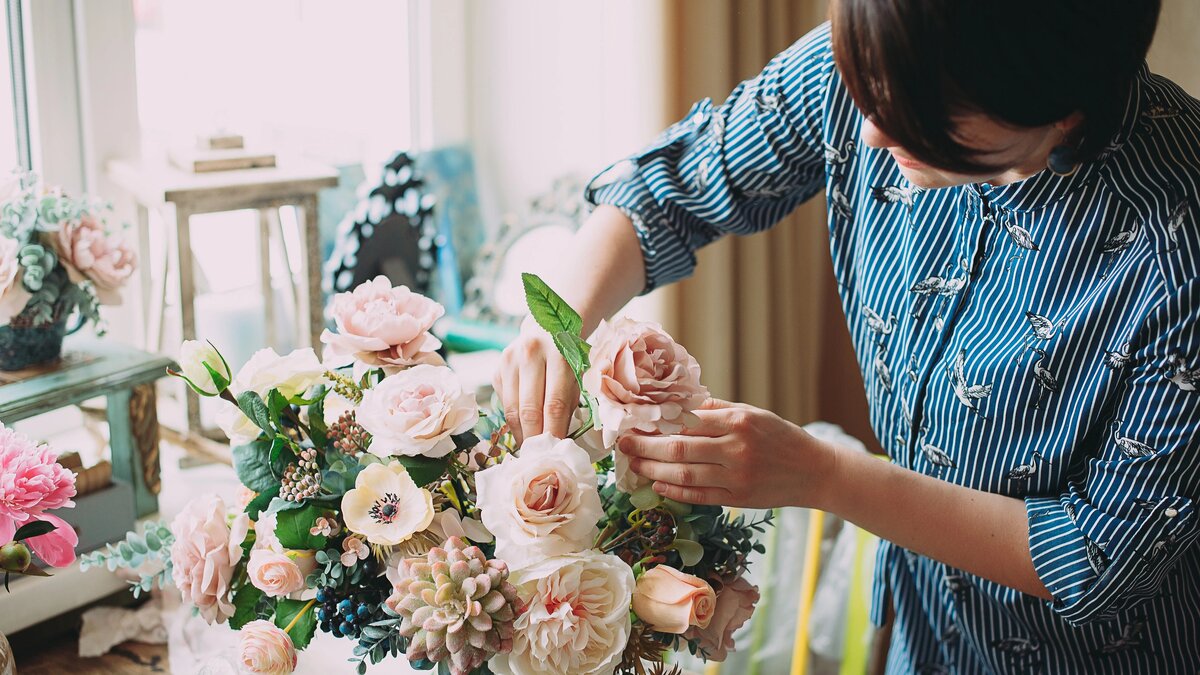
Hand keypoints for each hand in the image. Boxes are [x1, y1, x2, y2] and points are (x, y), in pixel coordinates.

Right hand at [494, 316, 580, 444]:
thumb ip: (569, 405)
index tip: (556, 452)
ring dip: (521, 434)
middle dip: (534, 438)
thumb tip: (559, 441)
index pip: (554, 404)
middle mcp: (530, 354)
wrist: (547, 328)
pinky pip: (504, 403)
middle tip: (540, 457)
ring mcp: (508, 361)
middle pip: (529, 409)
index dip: (554, 432)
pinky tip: (524, 426)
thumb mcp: (577, 376)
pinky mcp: (497, 369)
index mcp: (558, 354)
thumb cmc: (568, 358)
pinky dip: (514, 420)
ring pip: (511, 410)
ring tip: (531, 447)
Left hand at [617, 398, 838, 508]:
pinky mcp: (738, 500)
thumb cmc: (779, 437)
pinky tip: (658, 484)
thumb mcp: (752, 413)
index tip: (637, 422)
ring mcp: (737, 478)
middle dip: (646, 447)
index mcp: (738, 421)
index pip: (687, 420)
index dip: (657, 423)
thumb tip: (676, 405)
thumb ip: (715, 410)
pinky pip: (699, 496)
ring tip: (635, 465)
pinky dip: (675, 491)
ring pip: (685, 475)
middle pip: (679, 448)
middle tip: (624, 445)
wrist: (813, 471)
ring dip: (654, 471)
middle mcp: (736, 449)